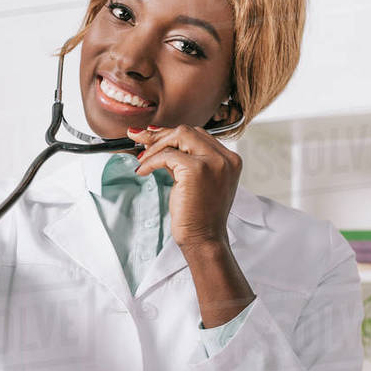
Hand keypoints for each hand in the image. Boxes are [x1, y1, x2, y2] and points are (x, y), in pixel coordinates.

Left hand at [127, 124, 241, 249]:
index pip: (199, 135)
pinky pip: (166, 155)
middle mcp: (225, 158)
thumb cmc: (199, 216)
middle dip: (161, 135)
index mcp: (230, 160)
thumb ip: (183, 160)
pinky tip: (143, 171)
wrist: (204, 239)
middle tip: (141, 141)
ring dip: (155, 146)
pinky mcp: (196, 170)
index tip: (153, 137)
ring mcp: (213, 162)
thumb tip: (156, 141)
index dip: (173, 134)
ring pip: (178, 136)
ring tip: (142, 159)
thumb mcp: (195, 181)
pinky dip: (151, 161)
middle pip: (188, 131)